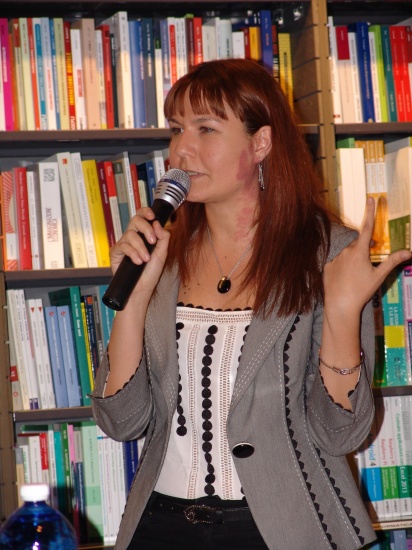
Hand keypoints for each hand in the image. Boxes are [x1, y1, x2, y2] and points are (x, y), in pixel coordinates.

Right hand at [109, 207, 170, 296]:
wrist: (141, 289)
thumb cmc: (151, 273)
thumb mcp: (162, 253)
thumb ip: (163, 237)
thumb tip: (157, 223)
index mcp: (144, 235)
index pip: (142, 217)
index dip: (146, 212)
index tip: (152, 216)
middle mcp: (133, 237)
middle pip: (135, 220)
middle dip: (145, 228)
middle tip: (152, 241)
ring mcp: (124, 244)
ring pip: (130, 234)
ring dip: (140, 247)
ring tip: (145, 259)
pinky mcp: (115, 252)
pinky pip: (123, 245)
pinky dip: (132, 253)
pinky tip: (137, 262)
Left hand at [323, 197, 411, 318]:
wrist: (340, 305)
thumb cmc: (361, 290)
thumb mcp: (379, 276)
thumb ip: (392, 262)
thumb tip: (409, 252)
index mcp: (359, 251)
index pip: (367, 227)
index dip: (370, 212)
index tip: (370, 198)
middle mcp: (345, 251)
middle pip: (357, 245)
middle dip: (363, 251)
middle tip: (368, 265)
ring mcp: (335, 259)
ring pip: (347, 255)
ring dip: (352, 260)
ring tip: (355, 277)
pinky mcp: (327, 267)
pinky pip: (337, 263)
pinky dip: (342, 269)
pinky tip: (345, 280)